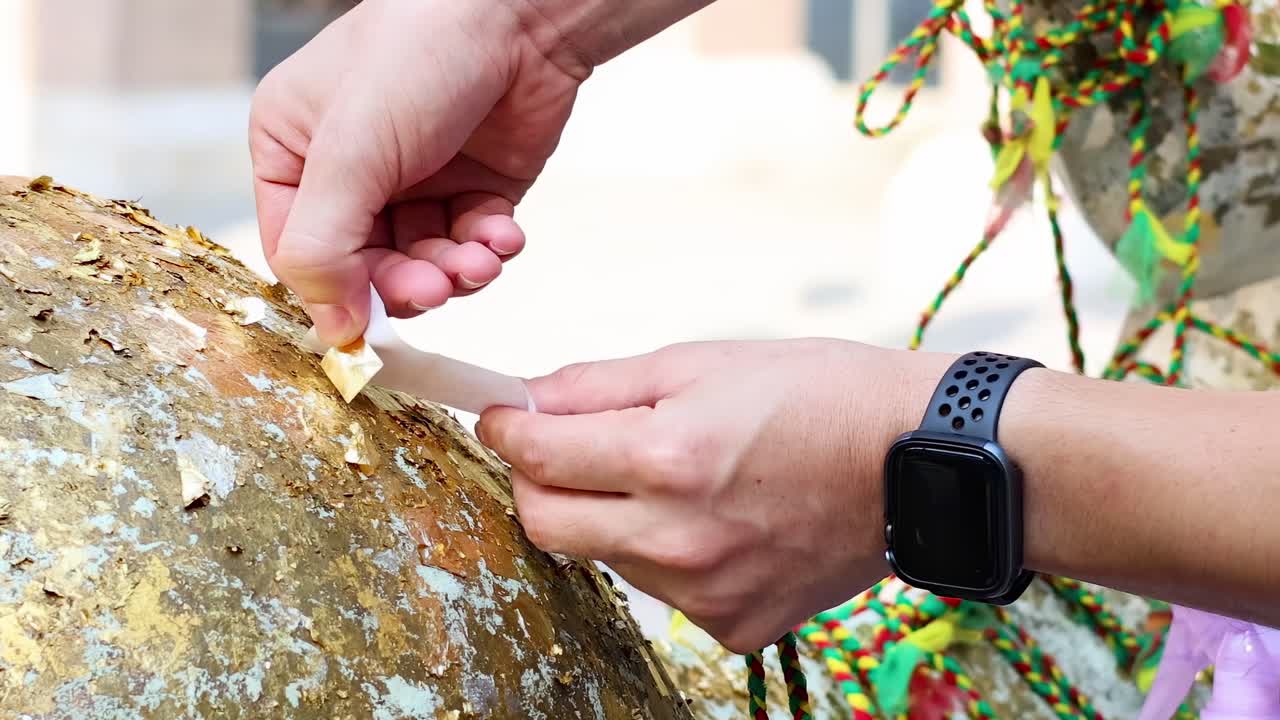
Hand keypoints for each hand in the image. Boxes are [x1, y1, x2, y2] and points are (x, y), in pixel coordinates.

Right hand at [249, 0, 585, 344]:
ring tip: (480, 257)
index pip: (297, 249)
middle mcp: (351, 171)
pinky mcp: (475, 188)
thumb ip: (325, 244)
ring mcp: (417, 180)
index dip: (332, 294)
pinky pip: (472, 245)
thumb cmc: (418, 54)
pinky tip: (504, 235)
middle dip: (405, 285)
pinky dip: (489, 250)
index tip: (365, 329)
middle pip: (365, 267)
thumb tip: (331, 330)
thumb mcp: (351, 151)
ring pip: (424, 263)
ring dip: (453, 272)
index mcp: (294, 149)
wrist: (520, 13)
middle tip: (437, 284)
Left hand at [477, 339, 934, 652]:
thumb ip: (600, 385)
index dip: (507, 428)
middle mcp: (677, 537)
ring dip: (612, 514)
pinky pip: (664, 590)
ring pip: (607, 555)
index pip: (537, 455)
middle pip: (546, 523)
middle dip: (539, 481)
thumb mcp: (703, 363)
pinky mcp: (734, 627)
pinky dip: (668, 554)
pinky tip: (718, 520)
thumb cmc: (817, 395)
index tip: (502, 416)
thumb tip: (529, 399)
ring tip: (680, 476)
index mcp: (667, 457)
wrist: (915, 463)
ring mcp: (705, 592)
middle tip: (564, 449)